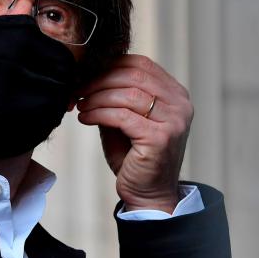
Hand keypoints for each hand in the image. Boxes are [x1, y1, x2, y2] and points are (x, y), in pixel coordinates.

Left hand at [75, 54, 192, 213]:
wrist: (148, 194)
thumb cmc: (135, 156)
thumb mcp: (127, 117)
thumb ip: (117, 95)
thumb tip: (88, 73)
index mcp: (175, 94)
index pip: (141, 64)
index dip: (110, 65)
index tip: (86, 74)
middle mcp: (180, 104)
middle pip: (133, 75)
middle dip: (100, 80)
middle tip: (78, 89)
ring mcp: (173, 121)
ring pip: (126, 94)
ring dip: (96, 97)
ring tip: (80, 105)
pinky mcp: (159, 138)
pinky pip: (122, 116)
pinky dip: (99, 113)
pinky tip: (85, 118)